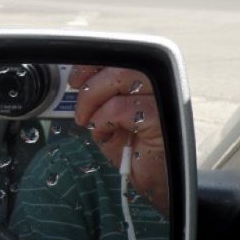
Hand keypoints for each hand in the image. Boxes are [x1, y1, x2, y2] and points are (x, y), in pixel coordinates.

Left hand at [69, 66, 168, 215]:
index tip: (75, 79)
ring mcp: (163, 99)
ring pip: (121, 77)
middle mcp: (160, 84)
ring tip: (91, 123)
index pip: (123, 55)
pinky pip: (121, 107)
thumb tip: (76, 86)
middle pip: (121, 62)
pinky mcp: (161, 118)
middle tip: (81, 109)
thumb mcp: (108, 120)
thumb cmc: (134, 152)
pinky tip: (107, 134)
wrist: (155, 184)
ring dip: (94, 101)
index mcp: (148, 81)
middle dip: (91, 83)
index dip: (95, 63)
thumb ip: (98, 100)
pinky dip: (104, 120)